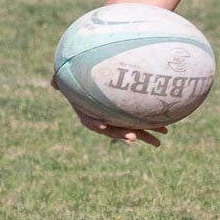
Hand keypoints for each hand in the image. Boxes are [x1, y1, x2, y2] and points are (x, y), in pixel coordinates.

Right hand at [51, 76, 166, 146]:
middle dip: (123, 134)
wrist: (97, 83)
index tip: (103, 125)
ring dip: (145, 135)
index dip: (97, 123)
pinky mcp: (132, 116)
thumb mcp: (71, 79)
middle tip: (133, 138)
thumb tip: (52, 81)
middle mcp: (105, 119)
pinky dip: (153, 125)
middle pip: (114, 129)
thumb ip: (62, 80)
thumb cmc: (83, 80)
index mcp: (89, 114)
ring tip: (160, 140)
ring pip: (132, 129)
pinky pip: (142, 122)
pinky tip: (167, 129)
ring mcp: (120, 119)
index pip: (91, 121)